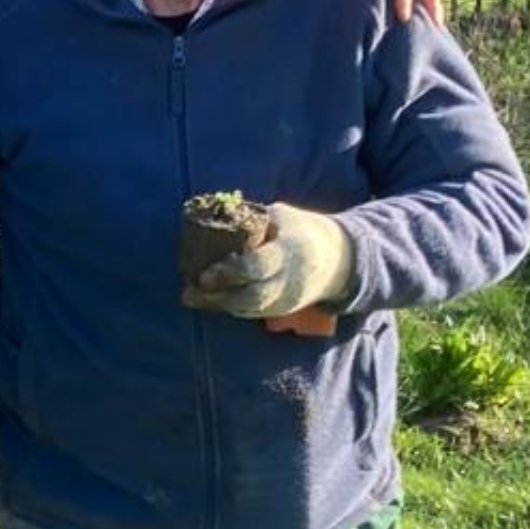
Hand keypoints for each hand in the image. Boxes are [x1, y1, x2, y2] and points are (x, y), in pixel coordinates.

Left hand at [189, 202, 355, 319]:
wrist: (339, 261)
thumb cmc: (303, 231)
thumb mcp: (283, 216)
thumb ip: (253, 220)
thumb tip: (215, 217)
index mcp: (289, 253)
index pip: (258, 267)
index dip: (230, 273)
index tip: (205, 275)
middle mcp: (288, 281)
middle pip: (252, 297)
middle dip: (219, 297)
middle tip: (190, 291)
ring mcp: (286, 299)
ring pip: (250, 309)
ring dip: (219, 305)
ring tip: (191, 296)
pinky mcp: (282, 309)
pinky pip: (253, 312)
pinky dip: (229, 307)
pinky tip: (208, 300)